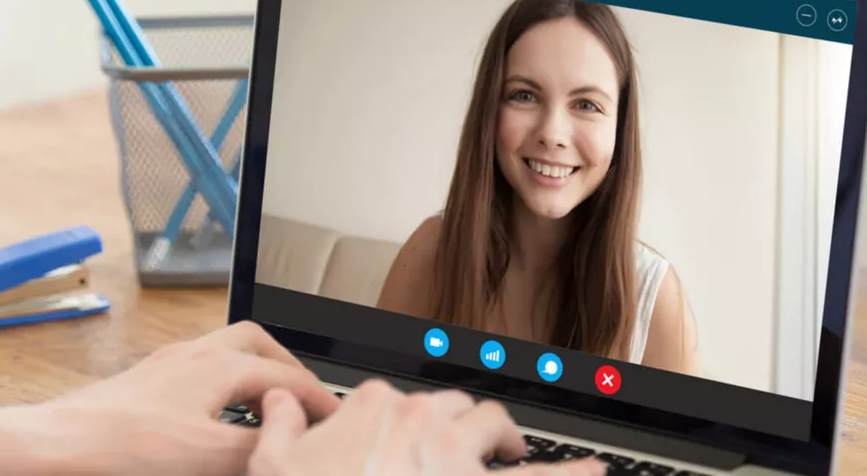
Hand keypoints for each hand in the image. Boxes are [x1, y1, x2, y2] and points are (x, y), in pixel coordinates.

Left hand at [0, 321, 340, 475]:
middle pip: (255, 344)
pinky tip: (216, 420)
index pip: (287, 376)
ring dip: (252, 374)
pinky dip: (221, 389)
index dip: (320, 399)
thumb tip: (292, 449)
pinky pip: (196, 373)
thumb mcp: (209, 457)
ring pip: (223, 354)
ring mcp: (164, 367)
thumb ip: (258, 451)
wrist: (55, 447)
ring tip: (268, 408)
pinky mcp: (142, 385)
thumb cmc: (123, 448)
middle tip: (307, 399)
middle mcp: (192, 355)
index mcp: (217, 365)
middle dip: (287, 368)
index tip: (339, 419)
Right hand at [248, 379, 604, 475]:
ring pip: (493, 426)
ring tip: (518, 447)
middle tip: (467, 442)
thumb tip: (279, 403)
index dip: (397, 421)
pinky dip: (572, 473)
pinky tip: (596, 473)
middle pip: (451, 407)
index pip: (392, 399)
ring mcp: (455, 454)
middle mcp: (420, 420)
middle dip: (460, 423)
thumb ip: (277, 426)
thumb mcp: (270, 466)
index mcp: (373, 407)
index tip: (395, 437)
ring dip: (508, 437)